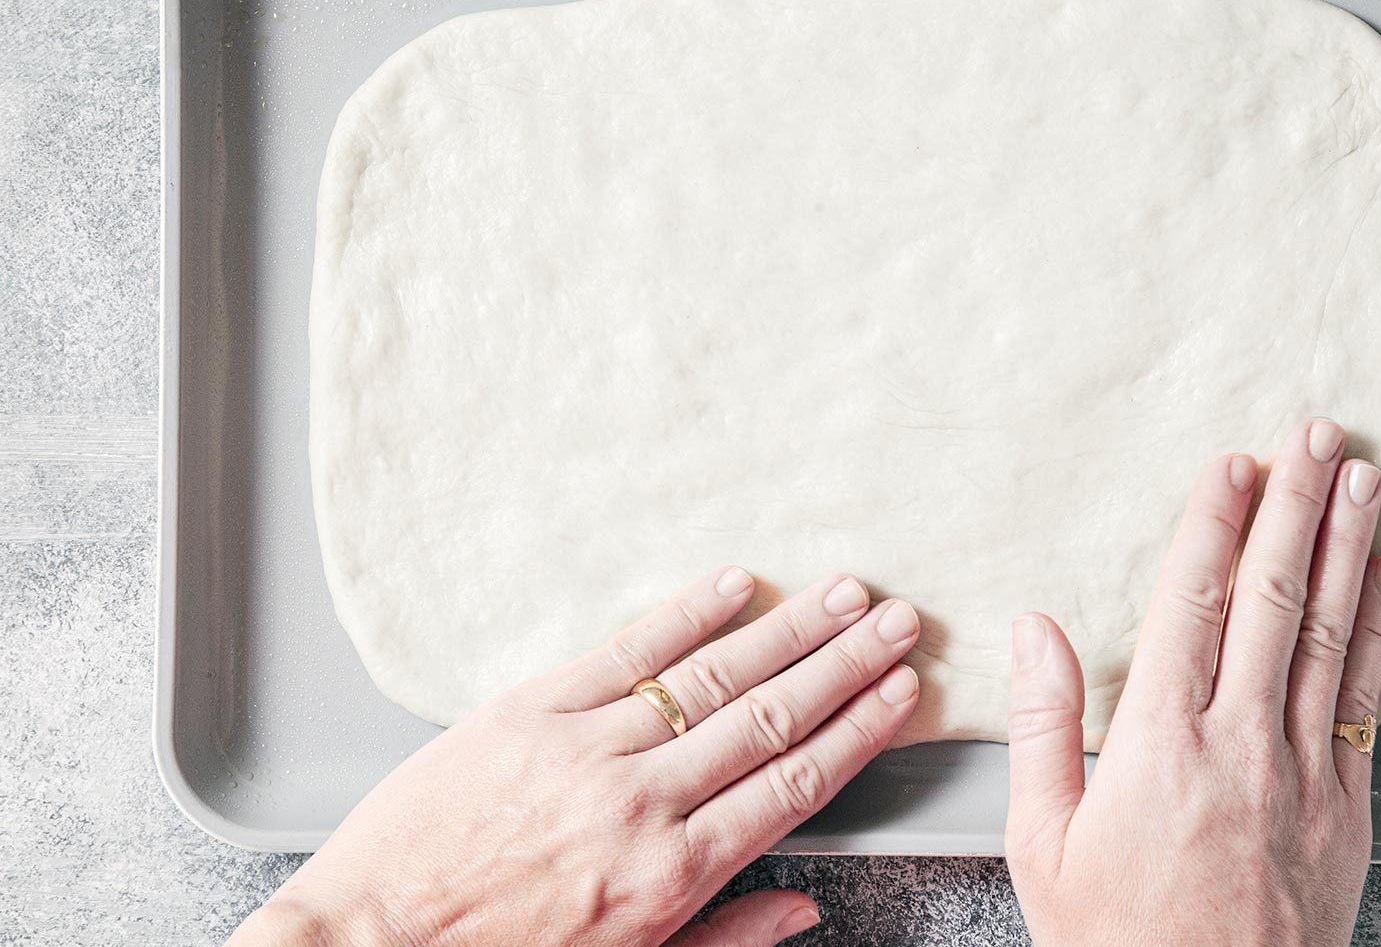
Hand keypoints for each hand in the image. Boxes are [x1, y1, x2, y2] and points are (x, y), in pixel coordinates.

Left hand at [231, 568, 921, 946]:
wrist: (365, 943)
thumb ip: (723, 936)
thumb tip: (803, 909)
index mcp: (668, 875)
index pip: (791, 785)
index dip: (856, 731)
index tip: (901, 692)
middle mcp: (639, 803)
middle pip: (768, 718)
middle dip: (843, 665)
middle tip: (897, 621)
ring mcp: (584, 747)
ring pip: (710, 676)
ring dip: (787, 629)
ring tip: (842, 594)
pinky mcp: (526, 709)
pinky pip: (623, 651)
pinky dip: (683, 613)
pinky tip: (731, 583)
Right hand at [1005, 418, 1380, 946]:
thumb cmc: (1115, 942)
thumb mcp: (1042, 841)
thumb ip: (1040, 725)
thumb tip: (1036, 628)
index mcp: (1159, 742)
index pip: (1192, 602)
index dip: (1213, 524)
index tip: (1230, 466)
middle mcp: (1239, 742)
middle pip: (1272, 597)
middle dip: (1294, 506)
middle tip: (1315, 435)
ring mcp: (1301, 775)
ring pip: (1327, 634)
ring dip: (1346, 546)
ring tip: (1362, 477)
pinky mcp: (1344, 812)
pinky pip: (1362, 701)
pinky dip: (1376, 630)